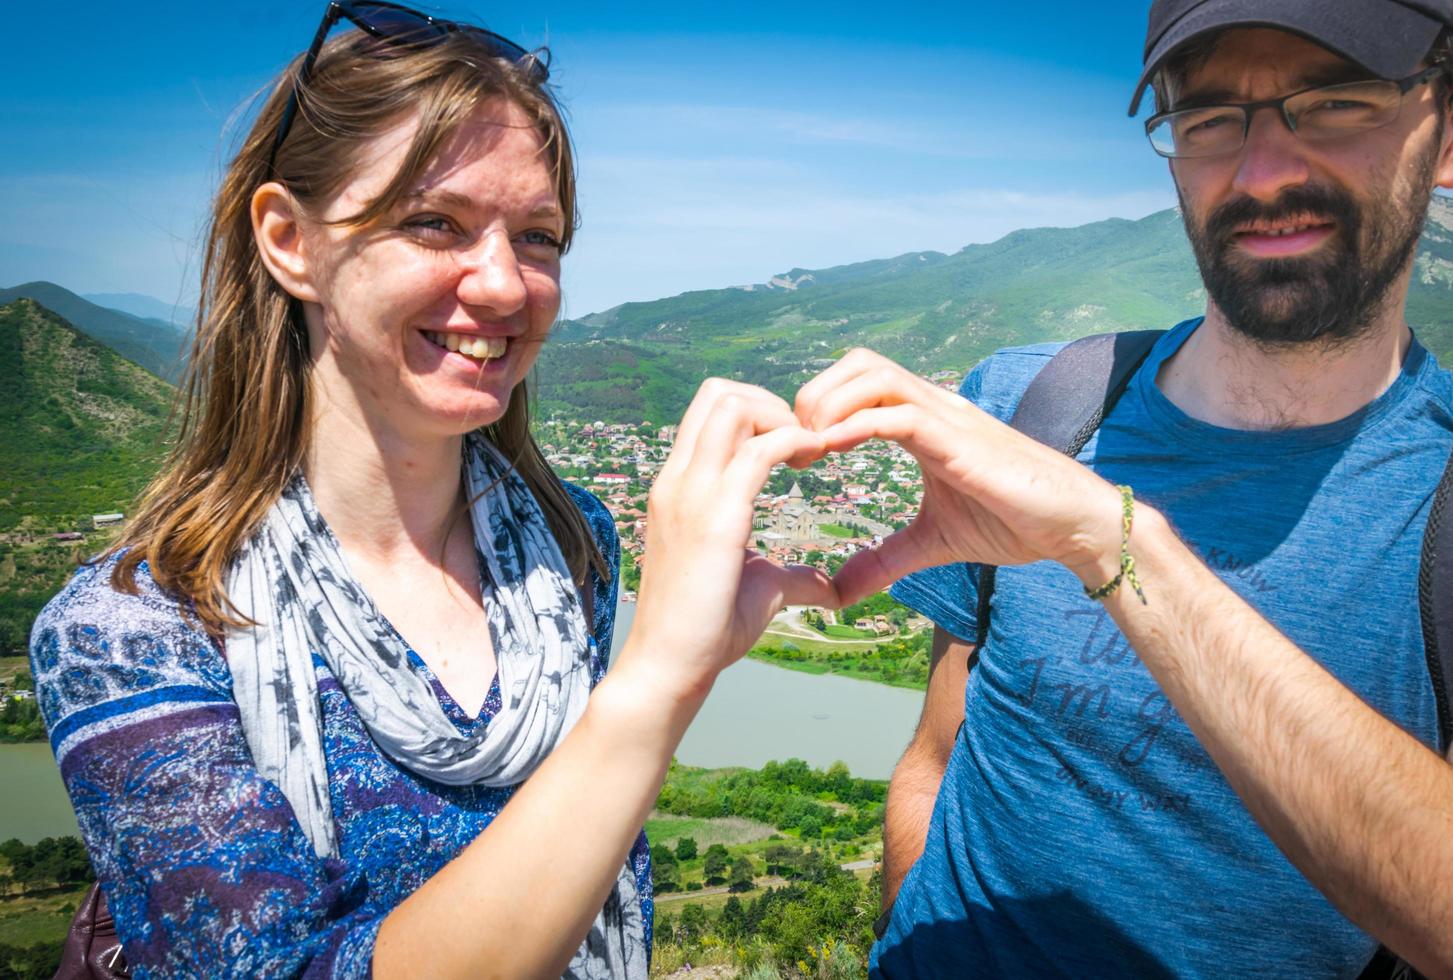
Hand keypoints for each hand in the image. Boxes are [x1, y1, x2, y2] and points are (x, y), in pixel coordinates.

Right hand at [623, 379, 838, 703]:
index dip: (758, 414)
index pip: (710, 412)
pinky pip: (759, 451)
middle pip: (719, 392)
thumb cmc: (705, 632)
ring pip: (734, 406)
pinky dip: (794, 443)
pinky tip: (815, 463)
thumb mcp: (757, 588)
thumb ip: (790, 577)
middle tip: (805, 444)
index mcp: (680, 488)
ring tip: (810, 451)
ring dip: (782, 417)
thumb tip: (829, 587)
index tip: (793, 450)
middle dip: (772, 403)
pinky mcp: (715, 517)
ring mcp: (691, 494)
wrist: (669, 668)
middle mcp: (679, 480)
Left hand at [793, 349, 1124, 605]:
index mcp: (923, 421)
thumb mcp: (932, 542)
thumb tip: (840, 592)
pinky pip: (899, 415)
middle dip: (815, 393)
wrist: (1072, 526)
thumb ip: (885, 559)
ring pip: (875, 374)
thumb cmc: (1013, 523)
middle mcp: (933, 407)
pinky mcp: (960, 439)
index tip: (796, 451)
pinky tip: (833, 450)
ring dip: (830, 403)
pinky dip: (858, 424)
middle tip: (796, 444)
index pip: (859, 381)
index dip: (819, 404)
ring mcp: (948, 417)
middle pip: (860, 361)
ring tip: (809, 447)